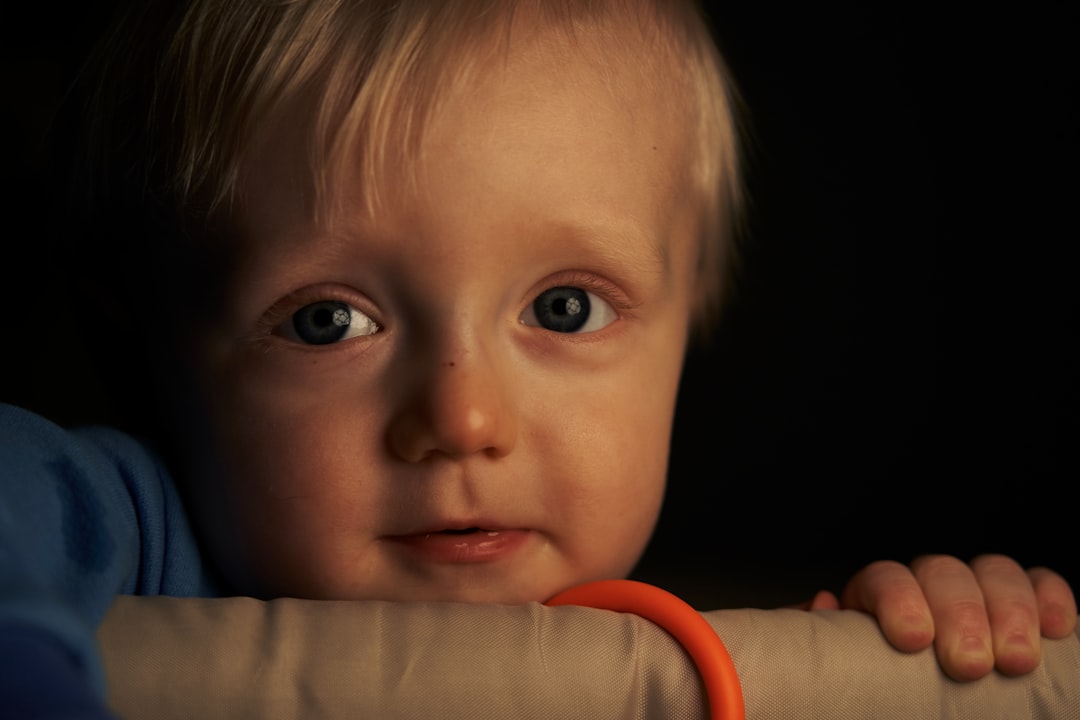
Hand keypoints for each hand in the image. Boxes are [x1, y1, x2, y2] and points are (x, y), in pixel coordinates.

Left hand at [800, 554, 1076, 680]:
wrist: (901, 709)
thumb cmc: (871, 697)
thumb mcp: (840, 674)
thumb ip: (825, 640)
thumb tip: (823, 603)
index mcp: (876, 604)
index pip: (884, 578)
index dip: (898, 599)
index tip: (913, 639)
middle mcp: (926, 592)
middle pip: (942, 571)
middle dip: (959, 612)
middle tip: (970, 664)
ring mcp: (977, 598)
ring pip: (993, 572)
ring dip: (1010, 609)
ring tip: (1017, 660)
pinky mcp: (1022, 614)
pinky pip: (1040, 584)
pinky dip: (1050, 598)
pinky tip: (1058, 629)